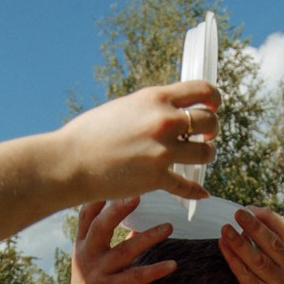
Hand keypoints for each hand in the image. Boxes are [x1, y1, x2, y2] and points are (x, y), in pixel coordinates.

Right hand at [57, 83, 219, 201]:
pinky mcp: (156, 178)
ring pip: (206, 153)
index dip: (214, 99)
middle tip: (205, 137)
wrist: (70, 161)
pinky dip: (196, 191)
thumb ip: (151, 108)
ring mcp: (162, 151)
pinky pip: (188, 186)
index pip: (202, 90)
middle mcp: (164, 121)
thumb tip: (171, 112)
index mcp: (155, 98)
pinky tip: (202, 192)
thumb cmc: (90, 134)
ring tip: (200, 157)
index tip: (213, 107)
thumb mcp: (125, 108)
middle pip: (209, 122)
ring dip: (207, 156)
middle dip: (212, 130)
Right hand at [61, 198, 177, 283]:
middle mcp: (87, 256)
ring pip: (124, 251)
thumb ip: (104, 241)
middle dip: (119, 209)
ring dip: (148, 238)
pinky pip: (135, 278)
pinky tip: (172, 265)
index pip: (87, 215)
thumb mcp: (91, 261)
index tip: (115, 178)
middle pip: (101, 227)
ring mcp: (97, 274)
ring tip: (169, 227)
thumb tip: (128, 220)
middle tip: (139, 194)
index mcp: (82, 245)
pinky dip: (155, 270)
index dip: (98, 197)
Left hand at [219, 207, 283, 283]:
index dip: (269, 218)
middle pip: (273, 243)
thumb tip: (250, 225)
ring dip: (240, 241)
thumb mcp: (280, 276)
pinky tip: (222, 247)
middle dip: (255, 225)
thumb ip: (272, 254)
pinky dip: (233, 259)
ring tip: (225, 227)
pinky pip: (245, 274)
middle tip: (238, 211)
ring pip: (258, 259)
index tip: (252, 208)